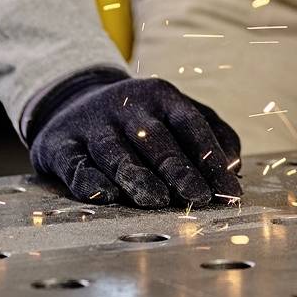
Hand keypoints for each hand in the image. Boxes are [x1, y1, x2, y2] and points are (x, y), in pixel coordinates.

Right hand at [27, 72, 241, 207]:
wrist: (73, 99)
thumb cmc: (139, 118)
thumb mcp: (176, 114)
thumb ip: (211, 134)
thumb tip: (235, 166)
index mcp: (161, 97)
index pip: (191, 125)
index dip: (211, 158)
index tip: (228, 191)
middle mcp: (127, 106)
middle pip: (156, 140)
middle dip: (179, 170)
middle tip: (198, 197)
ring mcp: (92, 124)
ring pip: (116, 152)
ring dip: (138, 177)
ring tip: (158, 200)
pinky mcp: (60, 144)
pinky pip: (75, 164)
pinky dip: (89, 180)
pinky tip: (105, 195)